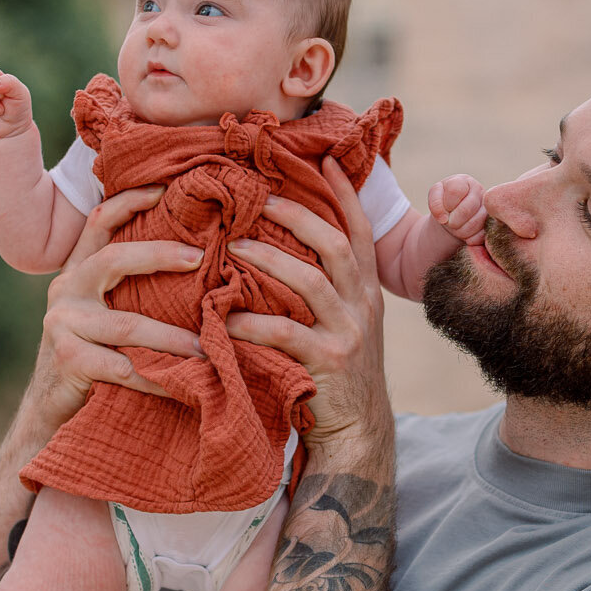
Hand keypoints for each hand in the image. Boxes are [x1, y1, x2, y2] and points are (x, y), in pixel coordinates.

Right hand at [25, 189, 203, 433]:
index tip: (166, 188)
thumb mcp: (104, 312)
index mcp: (78, 272)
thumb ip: (130, 287)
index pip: (99, 222)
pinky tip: (185, 386)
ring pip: (127, 324)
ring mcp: (62, 324)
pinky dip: (157, 379)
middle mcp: (66, 290)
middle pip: (113, 260)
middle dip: (158, 254)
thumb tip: (196, 258)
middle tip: (199, 257)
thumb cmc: (93, 354)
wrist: (50, 408)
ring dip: (172, 336)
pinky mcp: (68, 359)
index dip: (129, 200)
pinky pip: (122, 368)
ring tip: (207, 346)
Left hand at [225, 159, 389, 455]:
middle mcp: (362, 304)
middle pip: (334, 244)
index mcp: (365, 290)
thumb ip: (326, 289)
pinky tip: (225, 317)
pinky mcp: (329, 362)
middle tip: (262, 199)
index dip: (344, 193)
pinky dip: (253, 322)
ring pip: (310, 281)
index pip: (358, 230)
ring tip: (232, 249)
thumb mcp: (343, 324)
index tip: (325, 159)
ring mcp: (348, 333)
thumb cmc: (336, 374)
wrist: (357, 431)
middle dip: (299, 216)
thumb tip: (284, 249)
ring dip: (269, 260)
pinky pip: (287, 333)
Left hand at [428, 173, 486, 244]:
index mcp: (463, 181)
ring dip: (461, 231)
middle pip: (466, 210)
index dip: (446, 205)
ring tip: (457, 228)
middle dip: (453, 221)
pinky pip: (482, 234)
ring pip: (476, 223)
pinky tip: (466, 235)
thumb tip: (444, 218)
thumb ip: (435, 204)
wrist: (454, 216)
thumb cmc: (444, 204)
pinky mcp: (493, 222)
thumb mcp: (435, 198)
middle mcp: (479, 190)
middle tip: (450, 223)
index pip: (454, 191)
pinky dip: (471, 239)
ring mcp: (488, 206)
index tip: (444, 210)